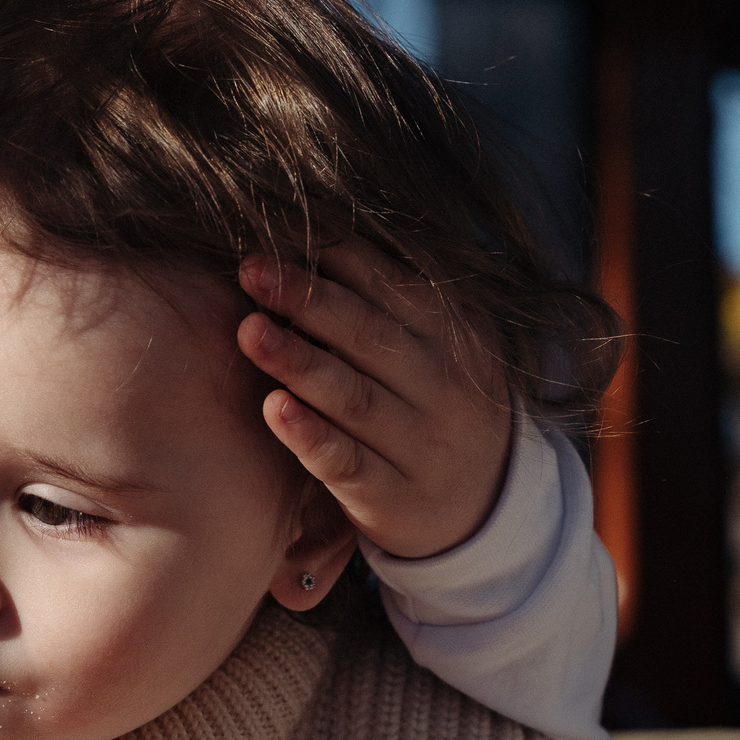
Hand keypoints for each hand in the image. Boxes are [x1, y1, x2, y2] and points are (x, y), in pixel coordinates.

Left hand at [238, 243, 513, 561]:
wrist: (488, 507)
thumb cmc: (439, 406)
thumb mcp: (442, 346)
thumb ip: (392, 298)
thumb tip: (317, 235)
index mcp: (452, 334)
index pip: (390, 285)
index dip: (334, 257)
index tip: (278, 231)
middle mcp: (442, 386)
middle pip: (368, 334)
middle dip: (307, 299)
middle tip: (252, 270)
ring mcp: (419, 444)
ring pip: (354, 397)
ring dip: (299, 362)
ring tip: (250, 331)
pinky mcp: (392, 497)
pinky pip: (346, 462)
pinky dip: (311, 435)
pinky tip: (274, 410)